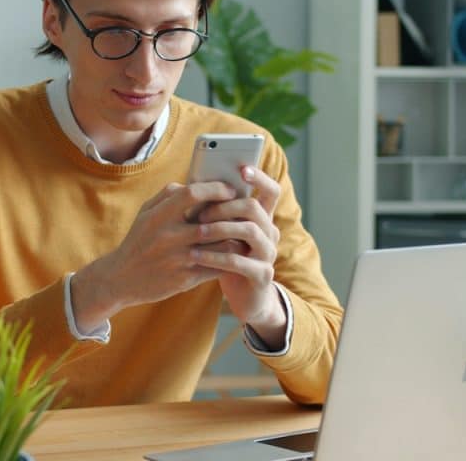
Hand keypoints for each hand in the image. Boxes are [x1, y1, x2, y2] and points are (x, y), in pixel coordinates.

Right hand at [71, 181, 237, 331]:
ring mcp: (177, 260)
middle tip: (245, 211)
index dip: (215, 188)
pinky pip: (216, 268)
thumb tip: (194, 183)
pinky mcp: (185, 280)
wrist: (121, 278)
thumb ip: (168, 195)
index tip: (230, 189)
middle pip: (212, 223)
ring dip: (236, 238)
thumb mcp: (145, 213)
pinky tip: (236, 253)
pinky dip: (229, 259)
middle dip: (233, 216)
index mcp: (158, 216)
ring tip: (244, 232)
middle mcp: (168, 237)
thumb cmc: (138, 240)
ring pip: (220, 247)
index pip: (192, 194)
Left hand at [193, 166, 286, 343]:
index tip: (242, 168)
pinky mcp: (262, 275)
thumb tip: (194, 186)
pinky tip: (196, 255)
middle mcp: (271, 233)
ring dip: (220, 228)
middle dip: (225, 206)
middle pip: (254, 207)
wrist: (247, 299)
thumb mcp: (224, 234)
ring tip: (197, 231)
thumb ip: (218, 213)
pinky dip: (215, 256)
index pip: (270, 190)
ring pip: (250, 231)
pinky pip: (239, 261)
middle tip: (200, 211)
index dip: (259, 177)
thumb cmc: (229, 259)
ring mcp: (269, 254)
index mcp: (263, 219)